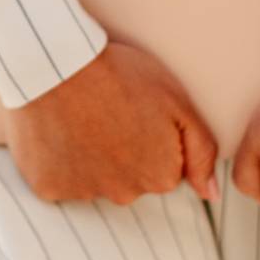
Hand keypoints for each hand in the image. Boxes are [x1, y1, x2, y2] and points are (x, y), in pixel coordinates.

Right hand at [3, 36, 220, 206]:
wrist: (59, 64)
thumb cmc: (122, 76)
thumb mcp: (177, 103)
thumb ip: (202, 152)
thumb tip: (211, 194)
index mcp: (160, 176)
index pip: (164, 169)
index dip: (153, 138)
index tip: (138, 114)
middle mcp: (125, 195)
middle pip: (130, 178)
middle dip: (124, 152)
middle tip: (110, 113)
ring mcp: (84, 194)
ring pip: (95, 179)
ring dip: (91, 156)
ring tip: (83, 117)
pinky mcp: (48, 188)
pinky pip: (60, 180)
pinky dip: (60, 160)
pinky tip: (59, 130)